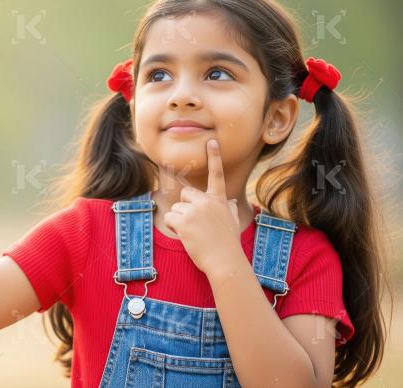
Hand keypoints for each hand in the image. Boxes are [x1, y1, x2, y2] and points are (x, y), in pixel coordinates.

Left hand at [163, 138, 243, 275]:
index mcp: (219, 200)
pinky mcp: (184, 221)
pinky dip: (174, 228)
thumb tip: (229, 201)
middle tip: (196, 224)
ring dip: (180, 222)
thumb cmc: (227, 244)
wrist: (225, 261)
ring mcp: (195, 211)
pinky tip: (187, 236)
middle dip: (185, 207)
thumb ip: (228, 208)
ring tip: (194, 234)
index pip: (216, 175)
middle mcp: (207, 202)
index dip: (214, 157)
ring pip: (176, 209)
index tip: (211, 141)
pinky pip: (170, 219)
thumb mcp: (231, 222)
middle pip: (185, 195)